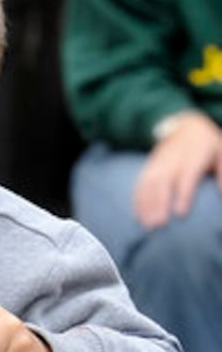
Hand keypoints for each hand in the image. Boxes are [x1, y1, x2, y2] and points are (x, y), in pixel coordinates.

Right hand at [134, 112, 221, 227]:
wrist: (186, 126)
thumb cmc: (207, 146)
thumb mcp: (221, 153)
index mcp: (194, 157)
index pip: (187, 178)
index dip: (183, 196)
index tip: (180, 214)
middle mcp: (173, 161)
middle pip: (164, 183)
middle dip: (160, 204)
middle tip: (159, 225)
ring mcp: (159, 164)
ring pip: (149, 185)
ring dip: (146, 206)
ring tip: (147, 225)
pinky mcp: (149, 167)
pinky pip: (140, 184)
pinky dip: (137, 201)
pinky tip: (137, 216)